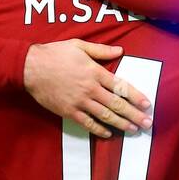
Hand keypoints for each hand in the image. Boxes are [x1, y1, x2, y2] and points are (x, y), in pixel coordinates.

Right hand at [22, 39, 152, 137]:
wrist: (31, 68)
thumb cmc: (55, 54)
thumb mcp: (79, 46)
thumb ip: (101, 50)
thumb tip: (120, 50)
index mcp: (95, 72)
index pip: (121, 86)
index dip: (136, 96)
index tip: (147, 104)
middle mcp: (90, 89)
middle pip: (117, 104)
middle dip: (134, 115)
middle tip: (148, 123)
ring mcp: (79, 102)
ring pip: (105, 116)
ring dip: (121, 124)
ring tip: (134, 130)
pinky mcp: (68, 111)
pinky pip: (87, 123)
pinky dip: (99, 130)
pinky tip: (109, 134)